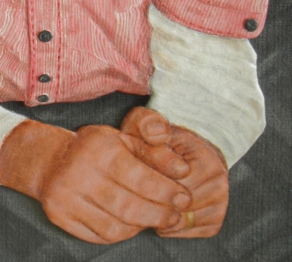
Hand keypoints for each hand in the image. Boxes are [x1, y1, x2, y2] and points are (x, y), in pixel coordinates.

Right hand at [0, 120, 191, 243]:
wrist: (50, 160)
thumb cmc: (95, 150)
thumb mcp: (125, 141)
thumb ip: (156, 154)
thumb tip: (184, 171)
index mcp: (99, 148)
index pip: (142, 179)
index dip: (168, 193)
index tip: (183, 198)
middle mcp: (78, 171)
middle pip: (131, 208)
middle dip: (160, 215)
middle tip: (173, 216)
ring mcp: (65, 195)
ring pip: (116, 228)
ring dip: (140, 227)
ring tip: (150, 218)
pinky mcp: (58, 214)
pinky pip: (99, 236)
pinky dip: (120, 234)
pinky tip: (127, 224)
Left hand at [121, 108, 227, 237]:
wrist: (181, 148)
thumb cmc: (158, 137)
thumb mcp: (147, 123)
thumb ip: (148, 124)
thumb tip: (157, 135)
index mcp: (206, 159)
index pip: (174, 183)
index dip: (149, 179)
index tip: (138, 170)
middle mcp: (219, 182)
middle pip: (178, 204)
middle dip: (153, 198)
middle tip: (135, 189)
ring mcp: (220, 202)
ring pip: (183, 220)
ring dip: (161, 213)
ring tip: (145, 198)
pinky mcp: (215, 219)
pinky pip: (189, 231)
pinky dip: (170, 225)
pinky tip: (158, 208)